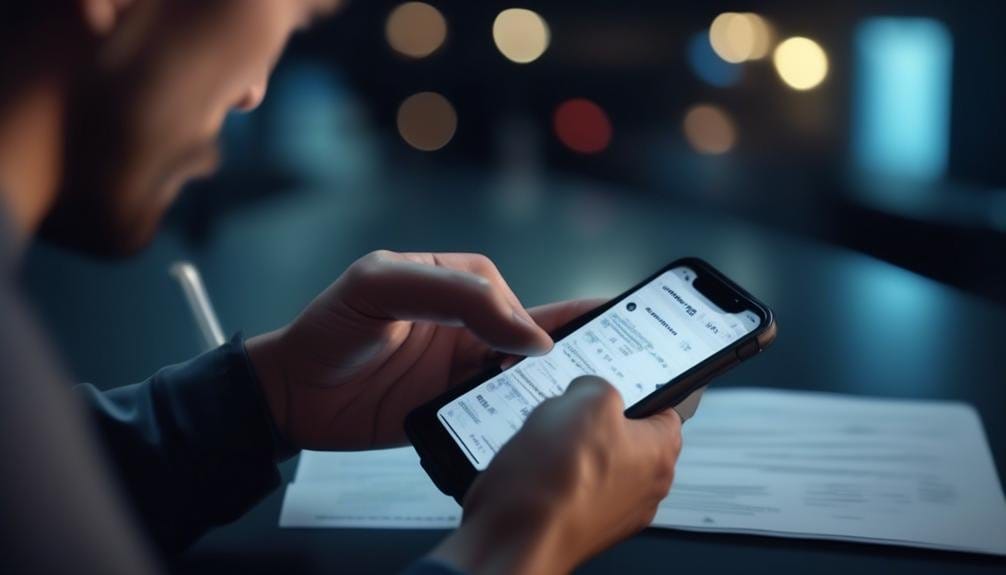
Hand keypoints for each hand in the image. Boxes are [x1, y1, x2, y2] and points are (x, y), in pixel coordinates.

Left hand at [246, 250, 603, 449]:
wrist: (292, 398)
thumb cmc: (329, 329)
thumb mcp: (380, 286)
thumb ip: (452, 294)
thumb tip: (525, 332)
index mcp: (450, 280)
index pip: (504, 291)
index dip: (525, 316)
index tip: (540, 346)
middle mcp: (462, 321)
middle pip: (527, 328)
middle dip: (568, 341)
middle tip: (612, 358)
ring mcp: (459, 364)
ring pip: (521, 369)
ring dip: (550, 382)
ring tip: (588, 397)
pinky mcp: (454, 404)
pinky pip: (499, 406)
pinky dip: (523, 414)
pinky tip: (541, 426)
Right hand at [431, 376, 681, 574]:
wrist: (514, 538)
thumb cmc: (557, 480)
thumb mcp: (586, 397)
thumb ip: (598, 386)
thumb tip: (589, 392)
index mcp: (660, 455)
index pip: (665, 410)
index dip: (639, 390)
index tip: (616, 381)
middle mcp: (643, 490)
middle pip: (622, 436)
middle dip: (591, 419)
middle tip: (568, 408)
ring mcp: (609, 512)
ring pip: (589, 461)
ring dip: (565, 447)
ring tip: (542, 440)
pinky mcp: (576, 525)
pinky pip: (565, 486)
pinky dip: (547, 474)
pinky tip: (529, 466)